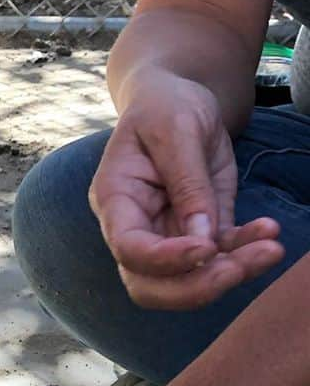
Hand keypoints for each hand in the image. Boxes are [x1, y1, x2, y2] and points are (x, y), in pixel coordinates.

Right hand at [89, 71, 282, 308]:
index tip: (204, 249)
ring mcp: (164, 234)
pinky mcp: (198, 231)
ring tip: (270, 248)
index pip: (128, 249)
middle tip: (239, 268)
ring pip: (187, 280)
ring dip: (230, 273)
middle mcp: (134, 227)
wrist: (176, 99)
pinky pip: (219, 257)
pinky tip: (268, 232)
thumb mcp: (176, 129)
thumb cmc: (166, 106)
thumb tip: (202, 237)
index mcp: (115, 199)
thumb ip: (187, 182)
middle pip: (149, 285)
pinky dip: (246, 252)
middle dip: (195, 287)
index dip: (163, 260)